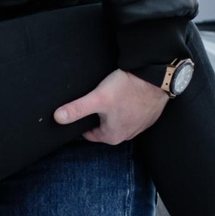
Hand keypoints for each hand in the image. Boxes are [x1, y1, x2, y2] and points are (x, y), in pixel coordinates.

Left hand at [53, 68, 169, 144]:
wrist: (157, 78)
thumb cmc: (127, 89)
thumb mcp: (98, 98)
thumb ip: (77, 109)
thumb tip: (57, 118)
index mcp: (112, 136)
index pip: (89, 134)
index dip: (83, 119)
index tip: (84, 106)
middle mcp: (127, 135)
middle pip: (104, 126)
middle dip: (99, 114)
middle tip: (98, 98)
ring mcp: (139, 126)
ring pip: (118, 119)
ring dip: (113, 110)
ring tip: (112, 95)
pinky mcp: (148, 116)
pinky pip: (132, 113)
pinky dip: (128, 106)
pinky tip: (126, 94)